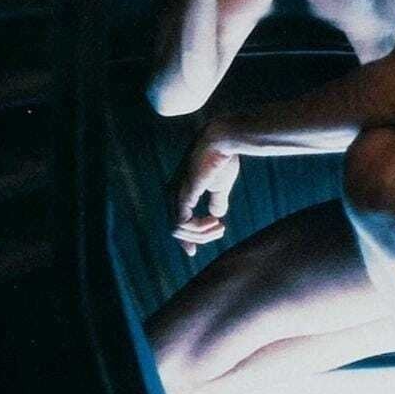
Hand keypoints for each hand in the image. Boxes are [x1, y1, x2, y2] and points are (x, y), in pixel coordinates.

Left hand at [171, 132, 239, 256]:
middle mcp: (172, 193)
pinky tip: (214, 223)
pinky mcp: (182, 194)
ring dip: (201, 234)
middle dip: (198, 237)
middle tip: (220, 230)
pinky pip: (182, 223)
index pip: (175, 221)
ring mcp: (175, 194)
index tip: (193, 252)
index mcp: (179, 191)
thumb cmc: (223, 159)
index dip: (186, 238)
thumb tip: (217, 215)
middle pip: (176, 229)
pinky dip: (198, 229)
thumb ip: (217, 201)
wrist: (223, 141)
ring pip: (178, 230)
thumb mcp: (221, 186)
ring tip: (219, 227)